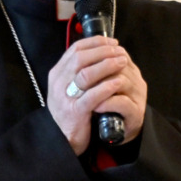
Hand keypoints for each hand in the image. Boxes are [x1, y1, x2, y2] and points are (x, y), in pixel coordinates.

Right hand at [47, 36, 146, 154]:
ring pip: (86, 74)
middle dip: (104, 51)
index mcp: (57, 73)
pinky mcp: (75, 111)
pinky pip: (92, 96)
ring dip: (107, 65)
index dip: (96, 43)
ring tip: (123, 62)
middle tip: (120, 51)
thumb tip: (99, 52)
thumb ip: (77, 71)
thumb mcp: (67, 87)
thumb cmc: (69, 111)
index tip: (112, 42)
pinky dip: (107, 87)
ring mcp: (66, 97)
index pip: (75, 49)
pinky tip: (118, 82)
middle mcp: (59, 83)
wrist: (62, 138)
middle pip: (81, 58)